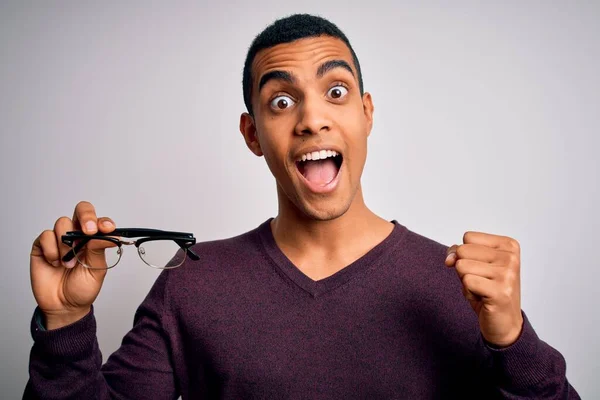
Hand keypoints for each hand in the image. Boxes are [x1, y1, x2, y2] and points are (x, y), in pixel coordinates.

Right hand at [30, 201, 116, 329]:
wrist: (64, 306)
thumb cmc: (82, 288)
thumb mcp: (97, 270)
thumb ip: (99, 249)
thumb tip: (109, 233)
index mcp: (94, 239)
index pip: (99, 221)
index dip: (103, 221)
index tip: (108, 229)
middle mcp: (77, 235)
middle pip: (81, 210)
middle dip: (86, 216)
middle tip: (88, 231)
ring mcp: (59, 239)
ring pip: (62, 223)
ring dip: (67, 244)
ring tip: (69, 264)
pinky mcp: (42, 246)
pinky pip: (46, 235)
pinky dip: (52, 249)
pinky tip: (55, 263)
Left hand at [445, 232, 523, 346]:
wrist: (503, 323)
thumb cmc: (487, 290)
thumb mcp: (472, 263)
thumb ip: (458, 252)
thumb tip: (449, 260)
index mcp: (508, 245)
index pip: (468, 237)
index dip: (465, 254)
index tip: (481, 269)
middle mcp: (511, 257)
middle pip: (463, 250)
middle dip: (464, 268)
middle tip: (481, 282)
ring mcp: (507, 274)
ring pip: (462, 266)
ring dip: (466, 282)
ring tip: (482, 290)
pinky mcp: (500, 292)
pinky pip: (466, 282)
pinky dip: (468, 292)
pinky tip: (483, 299)